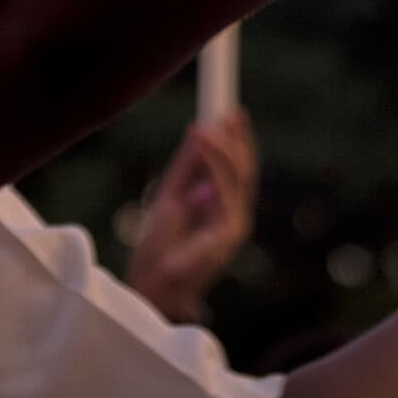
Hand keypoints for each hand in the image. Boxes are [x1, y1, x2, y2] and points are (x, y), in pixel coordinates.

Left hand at [128, 111, 258, 321]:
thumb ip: (186, 166)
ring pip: (240, 177)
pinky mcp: (230, 233)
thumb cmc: (159, 247)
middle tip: (232, 113)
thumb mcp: (170, 195)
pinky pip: (228, 191)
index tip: (232, 113)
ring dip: (225, 147)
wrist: (152, 284)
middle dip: (240, 140)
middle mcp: (233, 215)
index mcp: (221, 207)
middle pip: (245, 170)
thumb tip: (199, 129)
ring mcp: (234, 224)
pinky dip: (216, 164)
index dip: (237, 141)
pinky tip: (205, 145)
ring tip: (208, 127)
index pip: (236, 168)